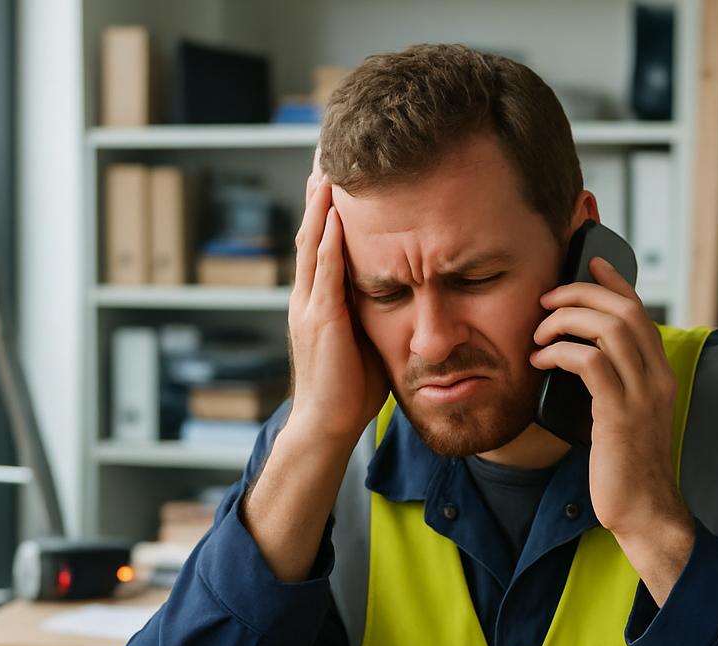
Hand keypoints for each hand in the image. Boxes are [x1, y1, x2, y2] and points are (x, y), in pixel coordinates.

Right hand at [236, 159, 388, 583]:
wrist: (328, 424)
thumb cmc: (353, 388)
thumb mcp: (369, 338)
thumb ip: (379, 312)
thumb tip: (408, 293)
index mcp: (321, 298)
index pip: (324, 240)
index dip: (330, 205)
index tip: (338, 171)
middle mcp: (310, 295)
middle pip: (312, 229)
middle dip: (319, 192)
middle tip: (325, 150)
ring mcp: (311, 305)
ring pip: (312, 242)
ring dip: (320, 204)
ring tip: (326, 166)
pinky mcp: (321, 320)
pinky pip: (322, 270)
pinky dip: (327, 239)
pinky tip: (335, 213)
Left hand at [530, 258, 694, 603]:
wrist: (643, 511)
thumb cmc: (625, 467)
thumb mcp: (622, 415)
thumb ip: (610, 384)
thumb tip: (576, 357)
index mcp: (659, 373)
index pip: (639, 311)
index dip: (614, 282)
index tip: (587, 265)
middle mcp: (657, 377)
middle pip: (624, 310)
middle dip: (579, 294)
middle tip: (546, 300)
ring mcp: (642, 395)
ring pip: (608, 328)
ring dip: (565, 320)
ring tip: (538, 333)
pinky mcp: (620, 414)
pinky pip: (590, 362)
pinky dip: (560, 351)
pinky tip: (541, 359)